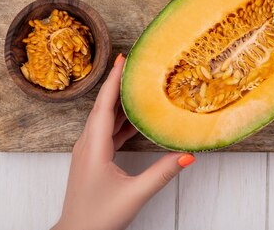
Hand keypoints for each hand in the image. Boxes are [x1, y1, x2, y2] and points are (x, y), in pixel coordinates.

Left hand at [53, 54, 195, 229]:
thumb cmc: (98, 219)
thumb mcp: (135, 195)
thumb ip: (162, 174)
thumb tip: (187, 155)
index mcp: (93, 148)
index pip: (104, 106)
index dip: (113, 81)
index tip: (123, 59)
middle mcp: (87, 144)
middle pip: (104, 106)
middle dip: (118, 83)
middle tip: (135, 65)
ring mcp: (88, 151)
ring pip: (104, 118)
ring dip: (120, 101)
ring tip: (138, 85)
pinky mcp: (92, 158)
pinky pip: (106, 131)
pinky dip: (120, 120)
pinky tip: (135, 118)